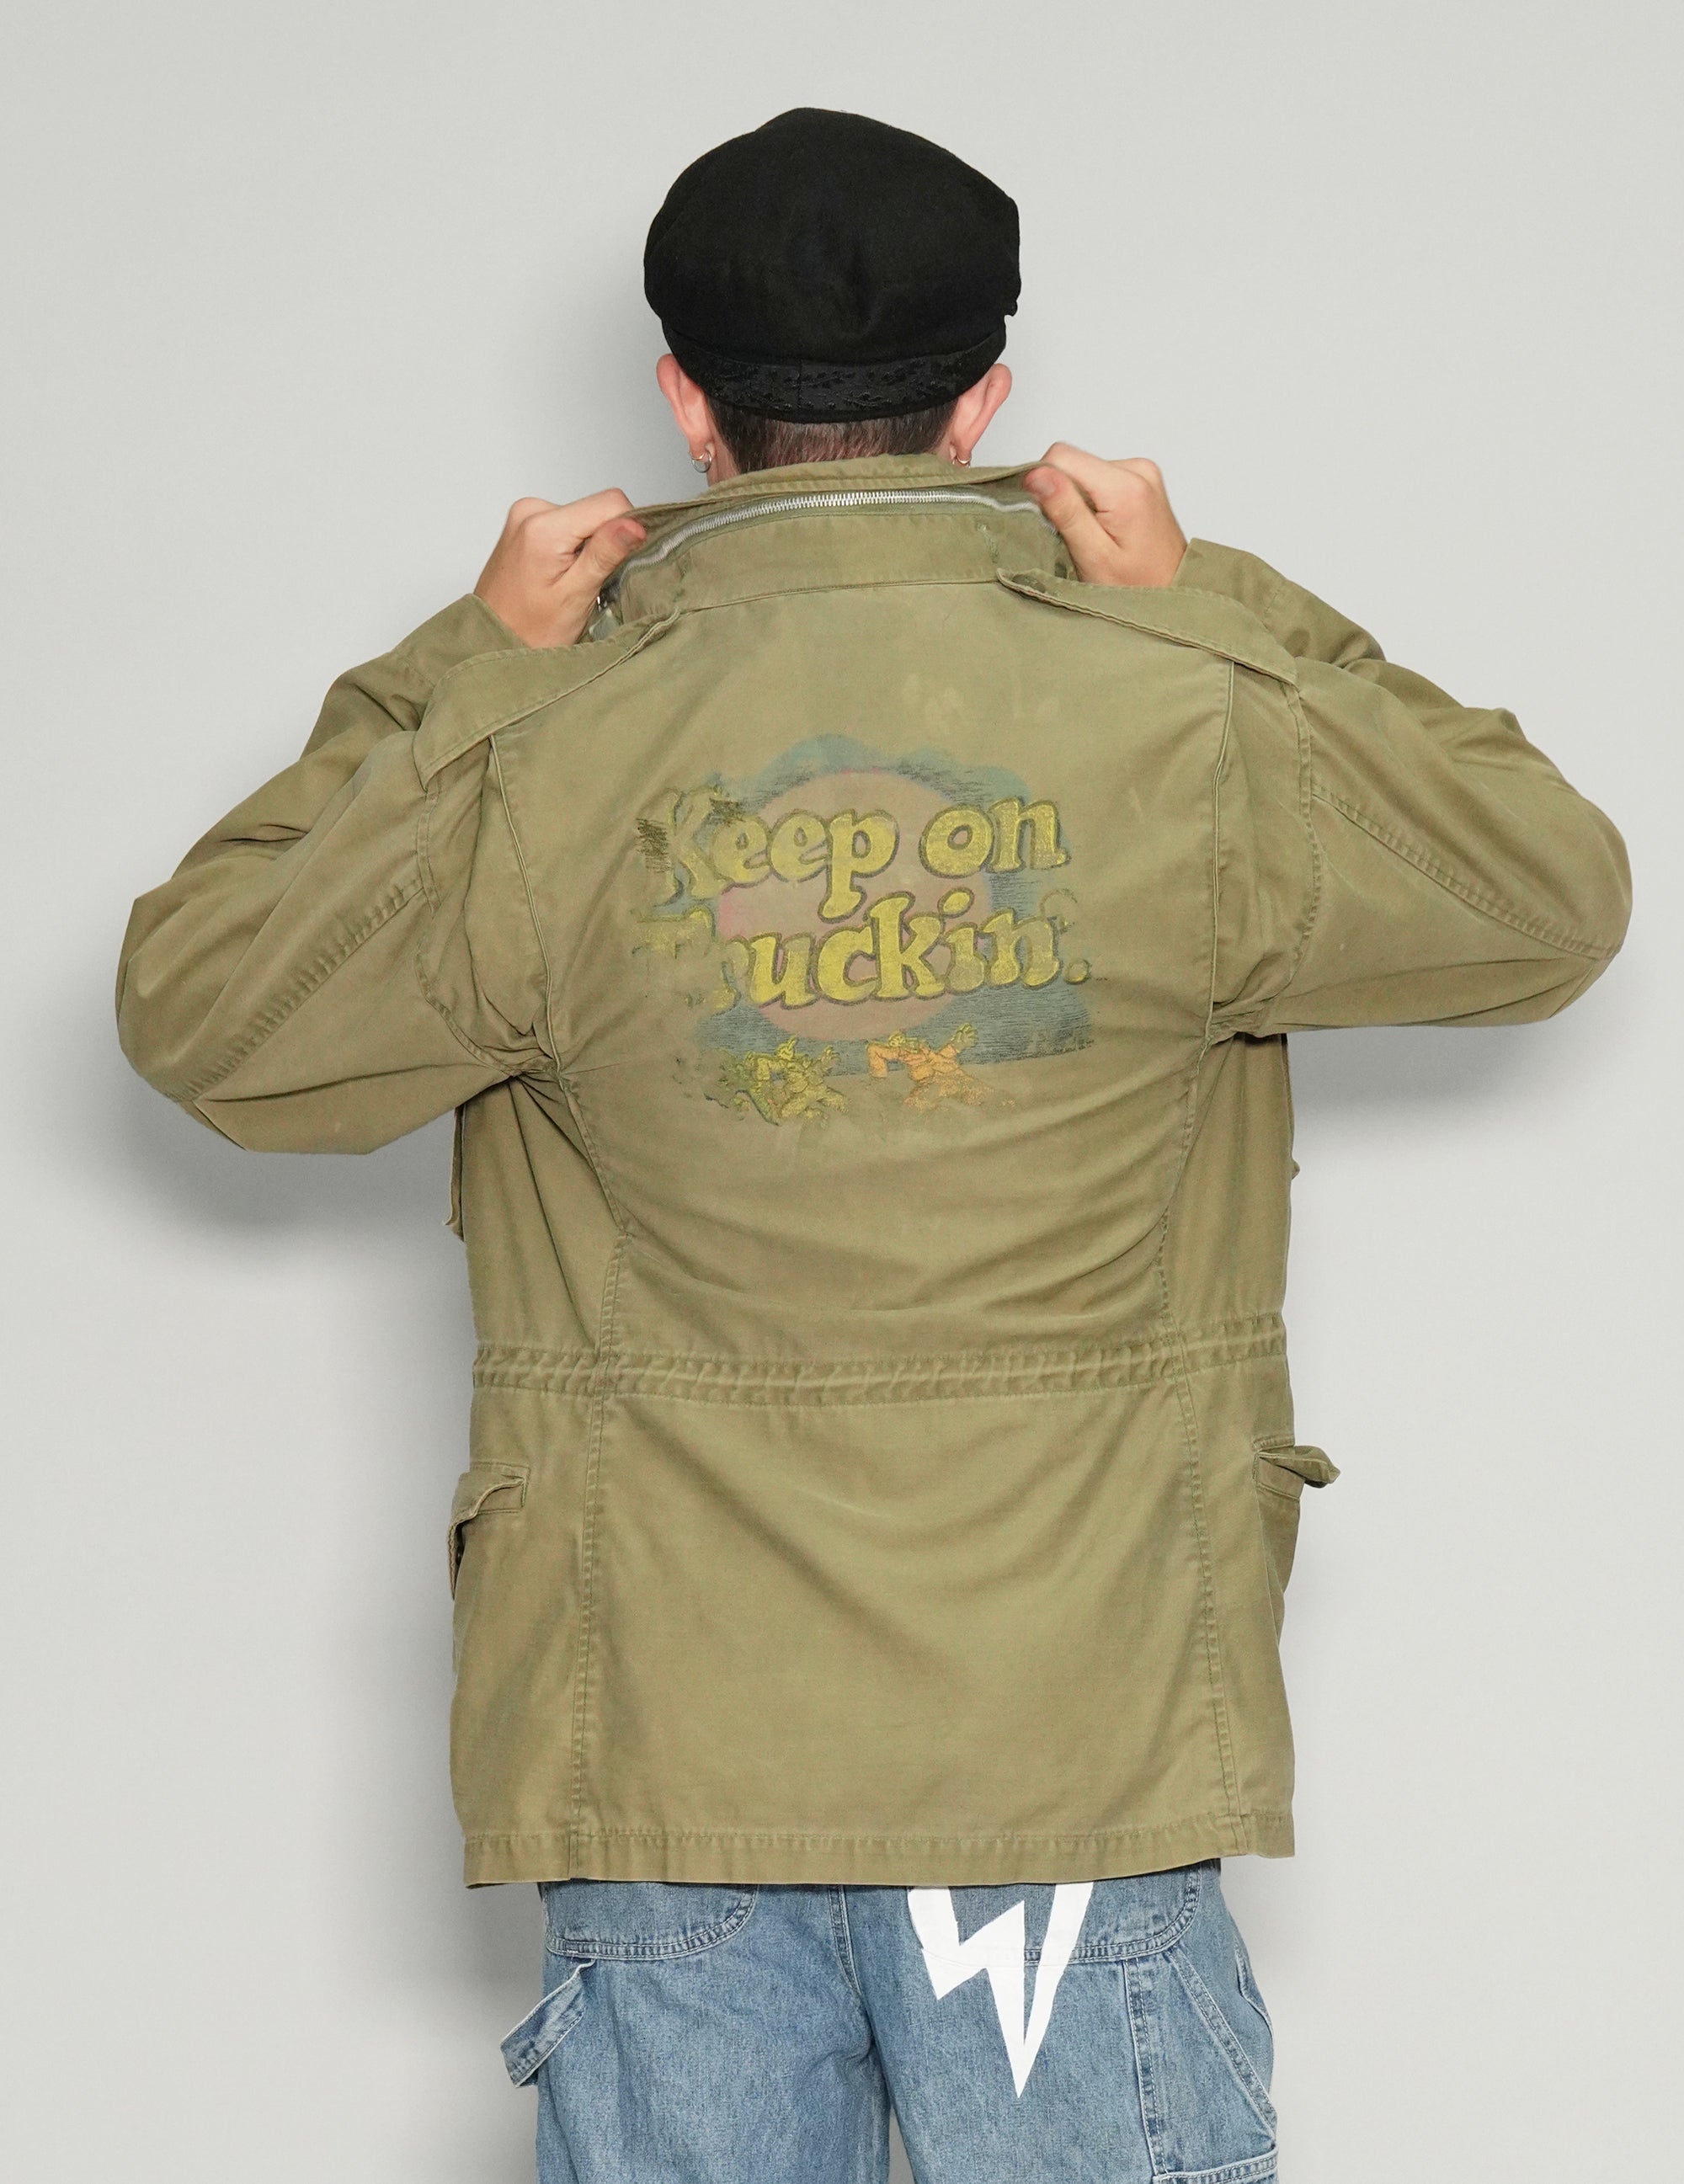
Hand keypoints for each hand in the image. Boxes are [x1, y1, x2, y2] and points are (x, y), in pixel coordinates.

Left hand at [474, 490, 646, 647]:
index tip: (616, 564)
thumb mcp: (575, 596)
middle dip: (603, 544)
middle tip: (586, 582)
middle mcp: (530, 511)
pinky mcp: (525, 524)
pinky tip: (560, 575)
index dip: (626, 531)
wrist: (492, 642)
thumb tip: (634, 524)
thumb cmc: (529, 630)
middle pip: (596, 511)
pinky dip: (573, 548)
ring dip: (587, 549)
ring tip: (569, 582)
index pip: (611, 503)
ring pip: (584, 519)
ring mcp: (525, 516)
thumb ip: (605, 553)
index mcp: (543, 526)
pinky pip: (567, 525)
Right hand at [1023, 446, 1186, 588]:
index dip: (1045, 485)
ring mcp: (1142, 472)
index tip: (1051, 519)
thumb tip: (1036, 473)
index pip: (1062, 456)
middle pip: (1074, 463)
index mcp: (1126, 487)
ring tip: (1095, 535)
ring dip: (1080, 502)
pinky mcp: (1141, 478)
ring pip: (1084, 471)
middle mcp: (1138, 470)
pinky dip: (1093, 502)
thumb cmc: (1137, 586)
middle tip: (1080, 535)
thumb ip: (1065, 509)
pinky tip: (1105, 528)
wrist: (1171, 594)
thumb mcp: (1093, 555)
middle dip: (1065, 498)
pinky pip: (1099, 477)